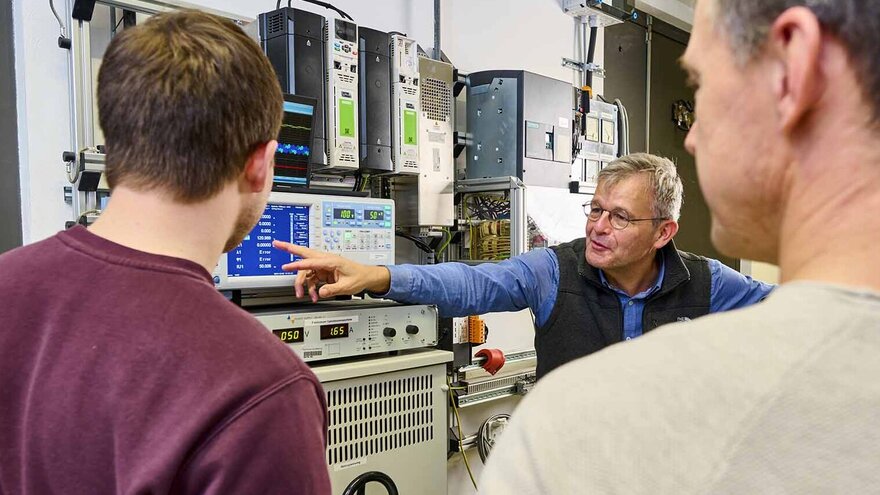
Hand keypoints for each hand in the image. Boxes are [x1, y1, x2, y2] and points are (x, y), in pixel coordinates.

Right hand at [272, 241, 390, 301]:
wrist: (367, 277)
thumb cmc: (360, 277)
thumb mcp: (347, 286)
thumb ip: (333, 289)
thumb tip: (320, 292)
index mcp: (331, 260)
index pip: (310, 262)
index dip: (297, 264)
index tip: (286, 266)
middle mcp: (325, 261)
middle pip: (304, 254)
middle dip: (289, 248)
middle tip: (276, 243)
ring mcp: (323, 266)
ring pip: (305, 272)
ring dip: (302, 284)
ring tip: (302, 295)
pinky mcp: (323, 272)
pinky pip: (311, 278)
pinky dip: (310, 287)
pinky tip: (314, 295)